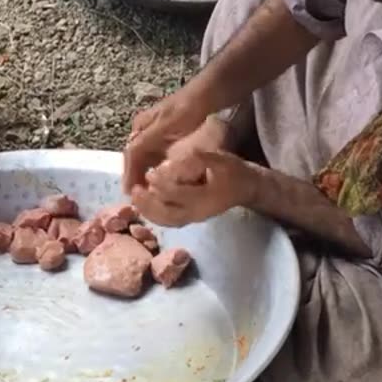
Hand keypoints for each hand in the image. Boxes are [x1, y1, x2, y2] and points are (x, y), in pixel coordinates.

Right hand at [123, 91, 211, 194]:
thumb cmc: (187, 109)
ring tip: (150, 191)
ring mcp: (158, 132)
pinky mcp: (170, 136)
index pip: (130, 155)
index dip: (129, 174)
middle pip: (136, 157)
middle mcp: (145, 130)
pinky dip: (158, 167)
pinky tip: (164, 178)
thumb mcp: (164, 126)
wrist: (209, 93)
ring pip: (147, 157)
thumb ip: (144, 142)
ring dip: (146, 173)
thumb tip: (127, 161)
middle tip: (140, 196)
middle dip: (136, 175)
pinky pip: (159, 155)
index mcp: (140, 127)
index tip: (129, 193)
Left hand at [131, 148, 259, 226]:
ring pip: (166, 221)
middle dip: (149, 203)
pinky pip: (169, 222)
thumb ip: (196, 160)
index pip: (178, 194)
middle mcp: (198, 213)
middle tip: (134, 190)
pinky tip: (142, 205)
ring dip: (148, 211)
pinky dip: (153, 215)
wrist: (246, 187)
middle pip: (168, 214)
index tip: (150, 172)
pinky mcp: (190, 219)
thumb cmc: (232, 171)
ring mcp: (194, 219)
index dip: (162, 184)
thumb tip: (171, 163)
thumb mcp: (219, 159)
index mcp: (205, 198)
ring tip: (134, 197)